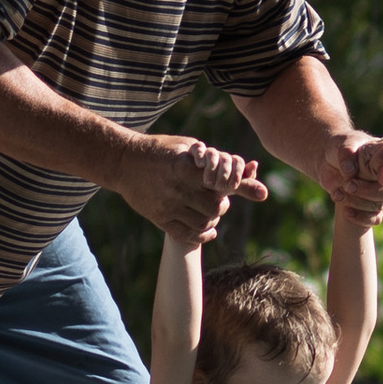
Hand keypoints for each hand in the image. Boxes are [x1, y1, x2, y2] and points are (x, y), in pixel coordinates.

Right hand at [119, 134, 266, 238]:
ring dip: (213, 220)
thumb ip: (218, 160)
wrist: (124, 161)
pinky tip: (207, 230)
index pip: (223, 183)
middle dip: (223, 204)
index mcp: (186, 168)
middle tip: (219, 198)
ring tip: (209, 211)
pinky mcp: (159, 218)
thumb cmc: (163, 150)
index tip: (259, 192)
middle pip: (216, 208)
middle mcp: (178, 189)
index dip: (240, 187)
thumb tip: (253, 168)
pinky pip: (187, 236)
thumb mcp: (190, 147)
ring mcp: (168, 206)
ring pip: (204, 224)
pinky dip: (202, 236)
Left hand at [321, 129, 382, 222]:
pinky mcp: (373, 206)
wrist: (330, 161)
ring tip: (338, 194)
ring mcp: (382, 192)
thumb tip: (350, 172)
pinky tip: (346, 211)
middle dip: (369, 190)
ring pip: (380, 204)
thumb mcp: (343, 145)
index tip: (381, 177)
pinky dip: (360, 217)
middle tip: (349, 185)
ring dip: (358, 202)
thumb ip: (347, 154)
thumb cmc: (342, 147)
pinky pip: (374, 218)